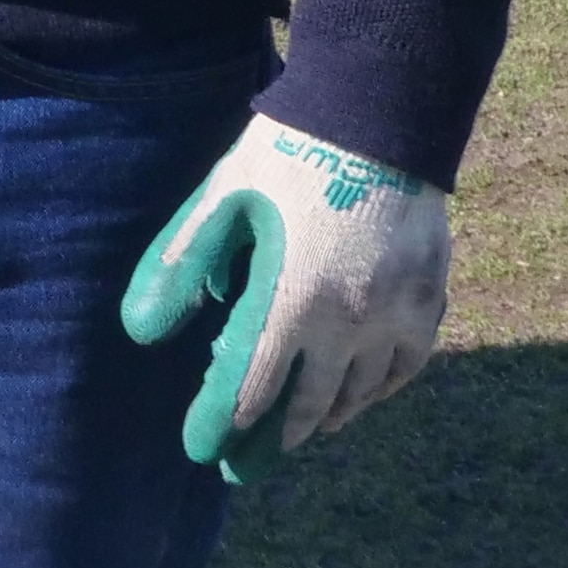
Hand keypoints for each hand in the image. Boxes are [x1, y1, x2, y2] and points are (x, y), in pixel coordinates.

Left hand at [120, 118, 450, 477]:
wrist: (378, 111)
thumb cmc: (290, 153)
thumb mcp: (222, 200)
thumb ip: (182, 267)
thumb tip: (139, 330)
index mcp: (291, 301)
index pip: (252, 388)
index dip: (224, 423)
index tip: (206, 450)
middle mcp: (348, 322)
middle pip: (310, 403)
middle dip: (276, 435)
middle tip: (253, 455)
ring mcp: (395, 313)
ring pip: (362, 391)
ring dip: (330, 415)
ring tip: (308, 426)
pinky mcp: (429, 296)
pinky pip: (408, 364)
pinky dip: (383, 387)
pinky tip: (365, 390)